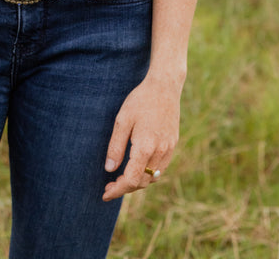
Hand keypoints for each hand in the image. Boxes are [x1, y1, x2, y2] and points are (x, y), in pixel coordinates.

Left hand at [102, 74, 181, 200]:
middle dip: (125, 187)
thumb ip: (116, 146)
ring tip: (122, 177)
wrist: (165, 86)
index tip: (105, 193)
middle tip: (110, 184)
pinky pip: (161, 168)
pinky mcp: (173, 144)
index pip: (131, 180)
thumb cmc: (140, 100)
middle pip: (142, 182)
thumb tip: (110, 169)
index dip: (118, 190)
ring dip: (138, 182)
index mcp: (145, 146)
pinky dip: (149, 173)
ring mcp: (169, 148)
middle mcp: (160, 151)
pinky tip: (138, 166)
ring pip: (153, 177)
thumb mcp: (122, 120)